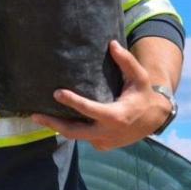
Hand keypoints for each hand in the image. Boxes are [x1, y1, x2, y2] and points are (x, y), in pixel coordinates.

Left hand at [30, 40, 172, 151]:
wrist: (155, 119)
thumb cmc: (144, 94)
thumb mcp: (139, 77)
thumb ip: (126, 61)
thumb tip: (111, 44)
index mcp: (117, 116)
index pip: (90, 110)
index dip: (73, 102)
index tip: (56, 93)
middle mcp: (108, 133)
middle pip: (75, 132)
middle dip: (54, 123)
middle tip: (35, 115)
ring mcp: (105, 141)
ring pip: (77, 136)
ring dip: (58, 127)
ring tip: (38, 117)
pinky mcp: (103, 145)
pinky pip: (83, 138)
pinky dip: (71, 130)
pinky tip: (56, 119)